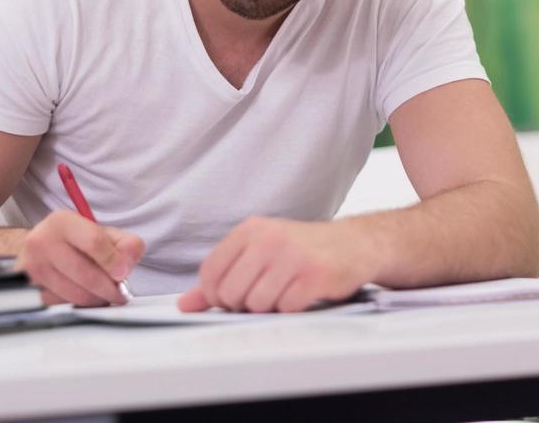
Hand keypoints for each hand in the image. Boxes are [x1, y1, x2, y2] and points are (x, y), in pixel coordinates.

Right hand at [15, 210, 143, 307]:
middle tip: (120, 293)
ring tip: (104, 294)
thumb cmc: (76, 241)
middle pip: (86, 274)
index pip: (94, 242)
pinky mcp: (30, 289)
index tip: (124, 274)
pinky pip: (63, 305)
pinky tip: (85, 296)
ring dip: (97, 299)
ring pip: (75, 294)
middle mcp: (42, 242)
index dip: (113, 261)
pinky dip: (80, 305)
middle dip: (109, 288)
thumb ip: (126, 244)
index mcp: (63, 222)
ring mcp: (33, 267)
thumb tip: (127, 265)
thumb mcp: (103, 233)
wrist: (39, 248)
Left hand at [178, 216, 373, 313]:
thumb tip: (186, 304)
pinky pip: (286, 308)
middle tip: (262, 296)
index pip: (210, 273)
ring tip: (284, 292)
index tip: (231, 298)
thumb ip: (221, 277)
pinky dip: (291, 308)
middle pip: (231, 292)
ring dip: (270, 308)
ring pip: (257, 304)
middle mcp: (269, 238)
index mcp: (250, 230)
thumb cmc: (300, 250)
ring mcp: (293, 256)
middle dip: (243, 304)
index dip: (216, 295)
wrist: (353, 243)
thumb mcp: (258, 253)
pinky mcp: (315, 275)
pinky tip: (301, 295)